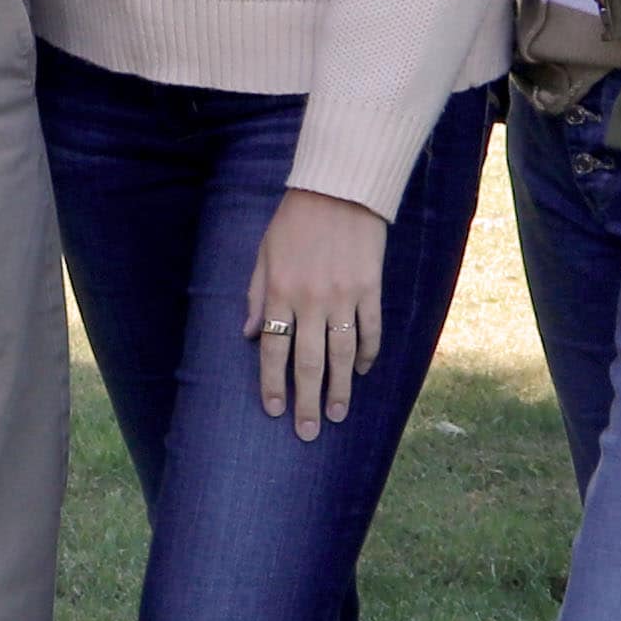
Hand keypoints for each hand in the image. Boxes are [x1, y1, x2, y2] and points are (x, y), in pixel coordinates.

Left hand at [242, 185, 400, 435]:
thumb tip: (249, 335)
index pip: (274, 350)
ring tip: (339, 414)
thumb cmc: (295, 220)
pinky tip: (363, 371)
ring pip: (342, 354)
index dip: (272, 384)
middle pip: (309, 362)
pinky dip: (368, 354)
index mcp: (280, 292)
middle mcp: (311, 300)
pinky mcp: (370, 288)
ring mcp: (344, 296)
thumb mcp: (264, 254)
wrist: (340, 189)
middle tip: (309, 431)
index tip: (274, 411)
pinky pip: (370, 331)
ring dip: (341, 388)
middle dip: (308, 401)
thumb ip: (257, 296)